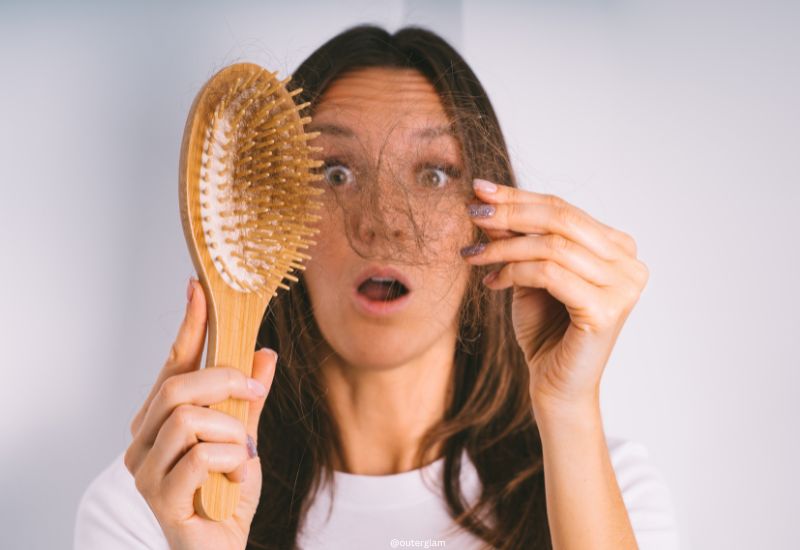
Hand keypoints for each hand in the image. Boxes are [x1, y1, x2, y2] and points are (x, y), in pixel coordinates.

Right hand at [124, 278, 277, 549]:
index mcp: (160, 420)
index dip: (189, 326)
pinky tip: (235, 474)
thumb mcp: (246, 437)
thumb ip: (250, 400)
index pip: (172, 364)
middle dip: (223, 381)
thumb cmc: (226, 494)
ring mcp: (146, 470)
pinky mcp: (159, 497)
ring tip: (242, 452)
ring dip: (229, 430)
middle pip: (177, 386)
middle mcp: (143, 441)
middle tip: (252, 392)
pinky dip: (230, 460)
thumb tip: (264, 354)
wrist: (221, 547)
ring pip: (187, 419)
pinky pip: (199, 457)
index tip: (199, 289)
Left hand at [462, 179, 648, 413]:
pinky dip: (514, 272)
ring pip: (553, 246)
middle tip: (473, 211)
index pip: (564, 210)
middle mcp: (629, 264)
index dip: (519, 197)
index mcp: (618, 248)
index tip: (480, 190)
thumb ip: (518, 239)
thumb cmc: (545, 330)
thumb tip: (489, 201)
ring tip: (473, 255)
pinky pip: (550, 274)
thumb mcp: (528, 274)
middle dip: (511, 212)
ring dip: (504, 246)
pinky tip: (492, 281)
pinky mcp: (606, 310)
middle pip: (562, 220)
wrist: (555, 386)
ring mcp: (623, 287)